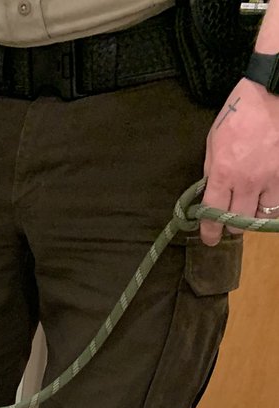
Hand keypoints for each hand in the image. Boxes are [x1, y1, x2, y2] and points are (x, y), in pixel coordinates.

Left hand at [201, 78, 278, 245]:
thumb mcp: (214, 143)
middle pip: (238, 222)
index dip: (210, 232)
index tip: (210, 238)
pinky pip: (278, 202)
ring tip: (250, 205)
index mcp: (223, 173)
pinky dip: (271, 203)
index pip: (213, 214)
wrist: (271, 93)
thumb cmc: (238, 115)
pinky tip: (266, 194)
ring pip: (261, 216)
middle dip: (232, 224)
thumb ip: (212, 172)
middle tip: (231, 218)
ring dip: (254, 215)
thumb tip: (210, 195)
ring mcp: (271, 178)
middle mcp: (247, 181)